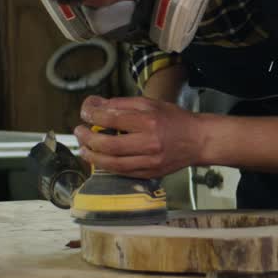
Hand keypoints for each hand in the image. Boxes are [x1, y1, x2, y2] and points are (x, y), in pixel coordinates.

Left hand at [74, 95, 206, 179]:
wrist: (198, 141)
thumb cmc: (174, 119)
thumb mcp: (150, 103)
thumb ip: (122, 104)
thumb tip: (96, 105)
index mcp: (149, 121)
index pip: (113, 118)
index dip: (93, 115)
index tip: (84, 113)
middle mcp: (149, 143)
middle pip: (109, 145)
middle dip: (88, 139)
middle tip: (78, 132)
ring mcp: (150, 161)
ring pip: (113, 163)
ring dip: (93, 157)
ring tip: (83, 150)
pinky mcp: (151, 174)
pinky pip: (123, 172)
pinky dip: (108, 166)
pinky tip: (100, 160)